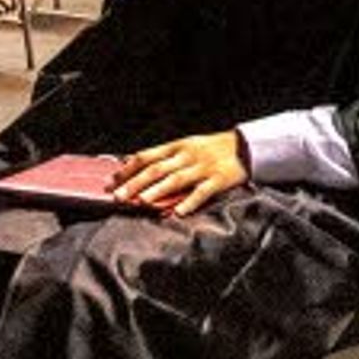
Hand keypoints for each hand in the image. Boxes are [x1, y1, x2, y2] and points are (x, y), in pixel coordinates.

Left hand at [111, 131, 248, 215]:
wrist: (245, 146)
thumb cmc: (211, 148)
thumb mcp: (187, 146)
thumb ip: (165, 157)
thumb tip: (135, 167)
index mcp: (178, 146)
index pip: (148, 156)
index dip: (129, 168)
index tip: (113, 180)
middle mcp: (188, 156)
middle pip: (157, 169)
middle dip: (136, 182)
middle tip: (119, 195)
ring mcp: (203, 167)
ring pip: (176, 179)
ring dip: (157, 191)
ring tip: (141, 201)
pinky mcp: (218, 179)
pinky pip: (202, 192)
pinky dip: (189, 202)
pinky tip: (178, 212)